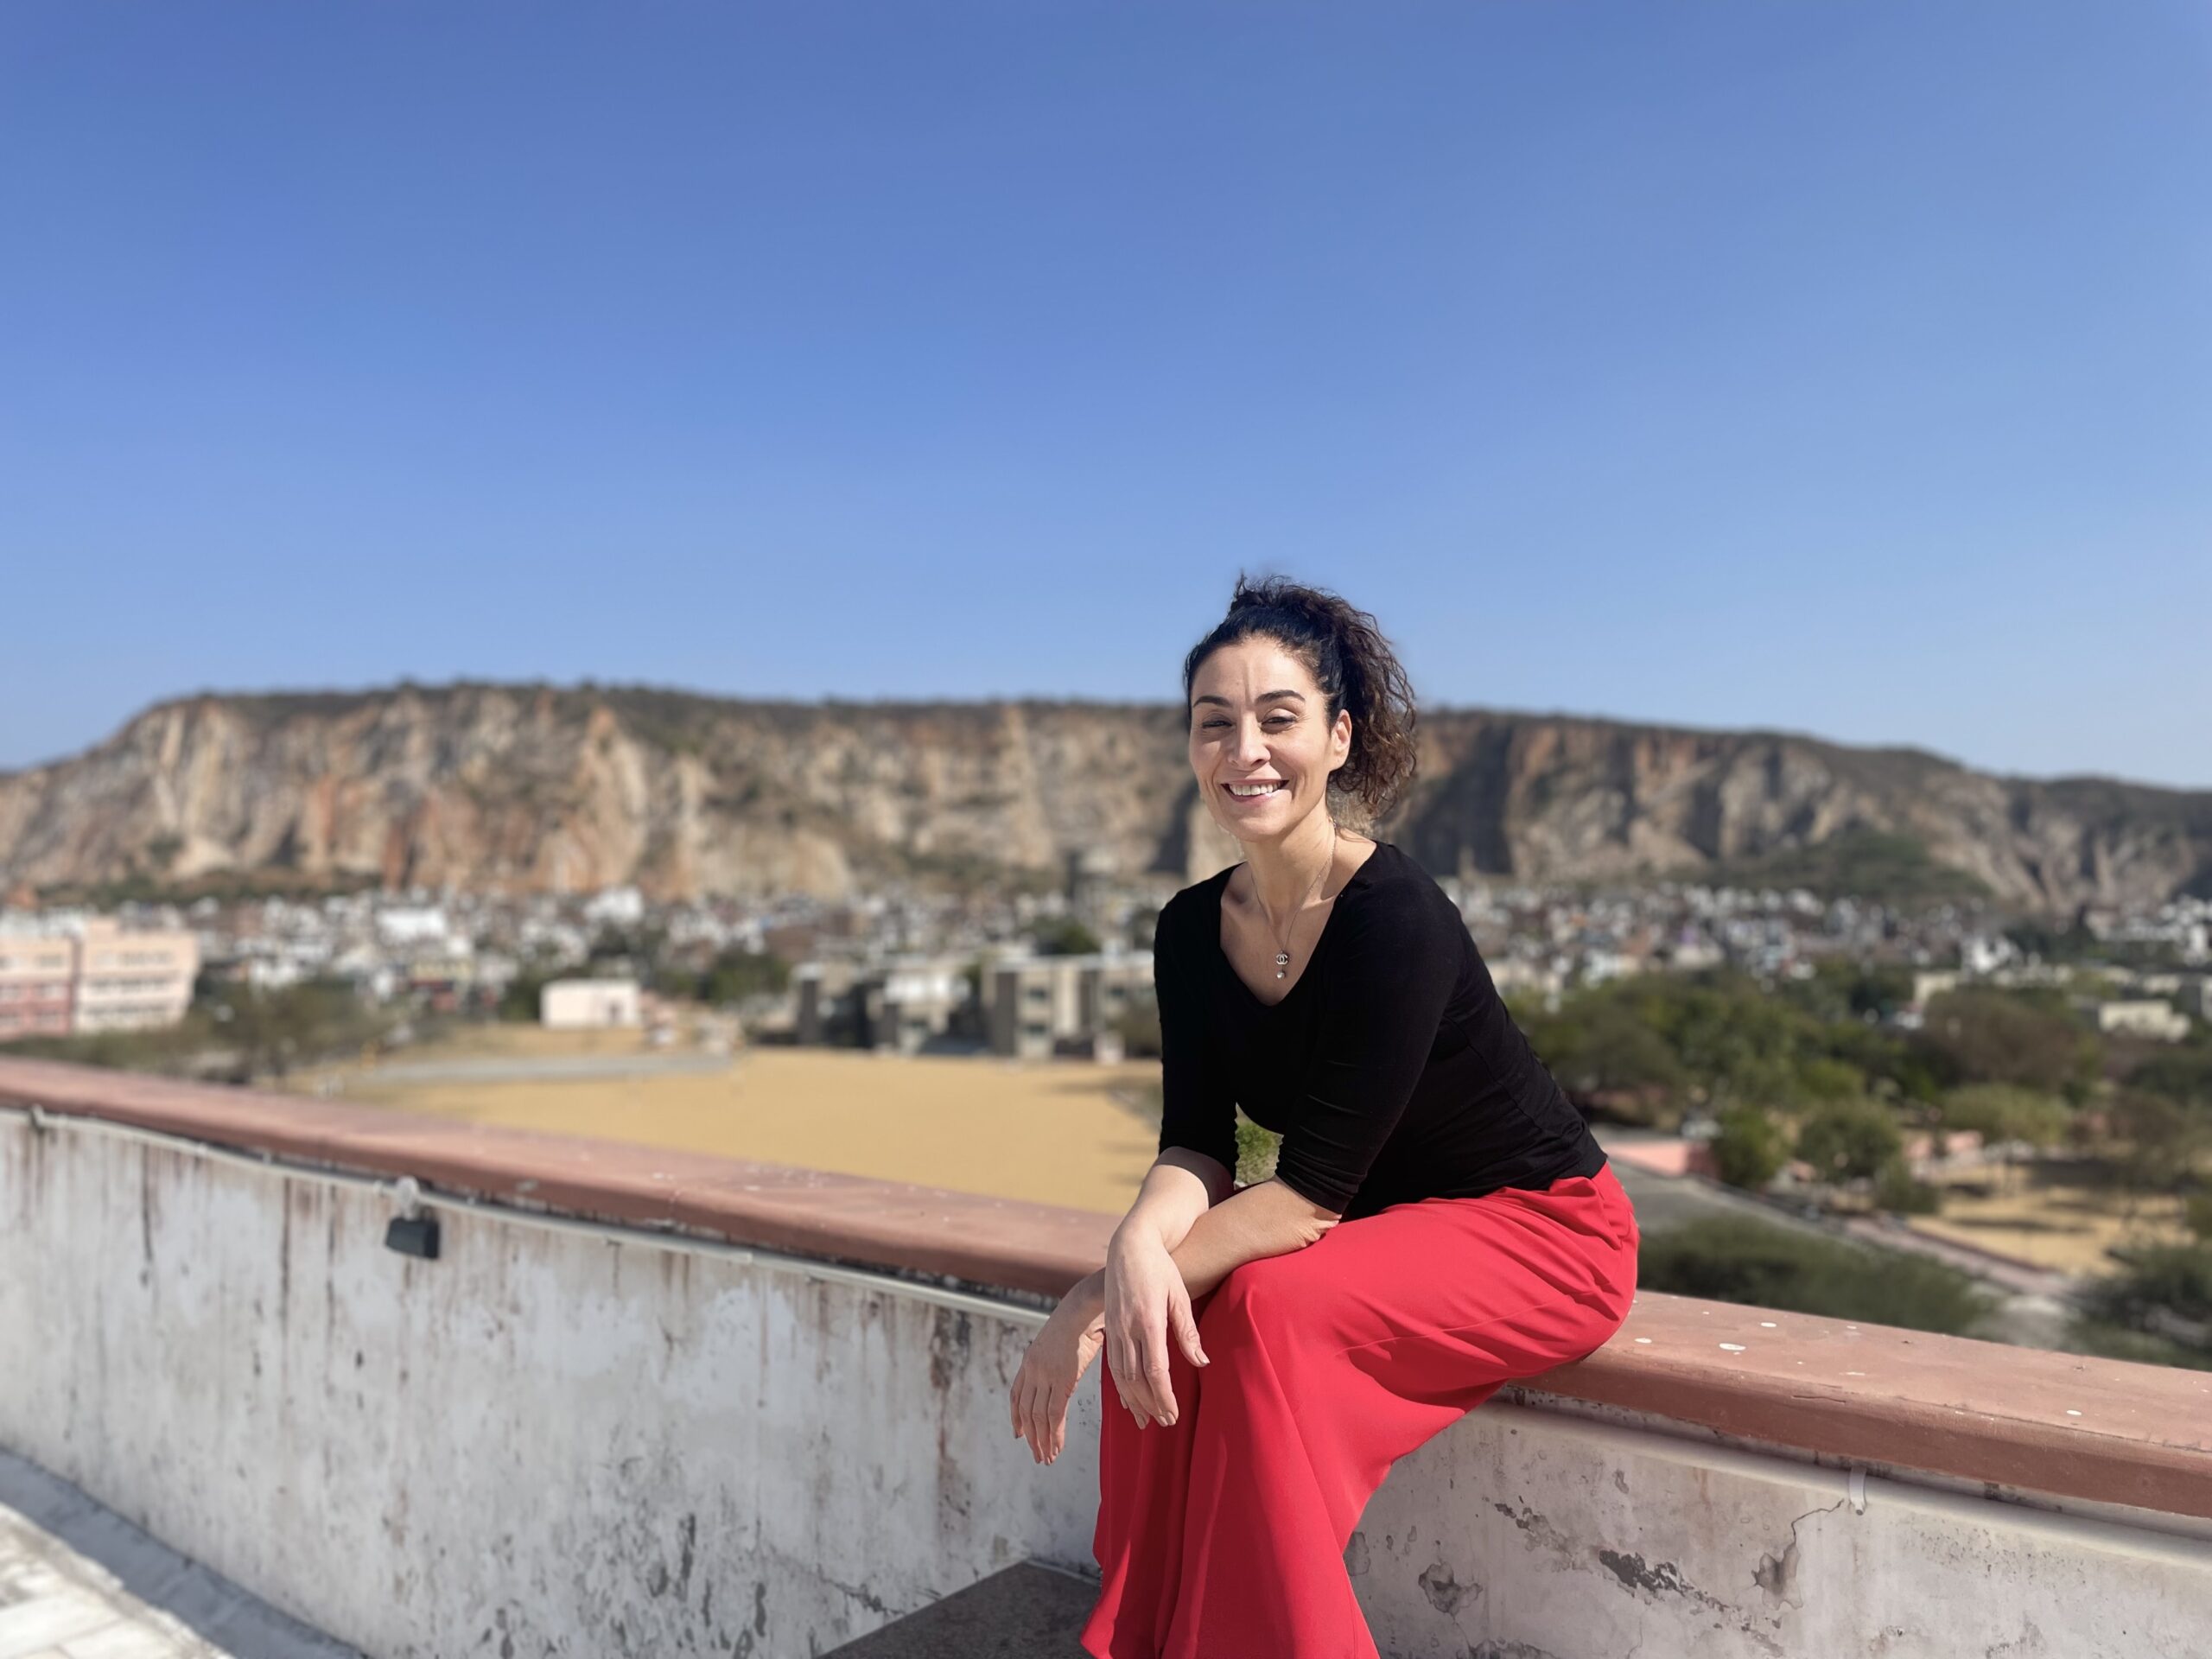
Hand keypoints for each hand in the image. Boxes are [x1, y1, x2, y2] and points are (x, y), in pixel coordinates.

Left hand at [1010, 1278, 1106, 1464]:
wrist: (1083, 1306)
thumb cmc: (1080, 1317)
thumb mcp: (1063, 1338)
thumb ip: (1061, 1354)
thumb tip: (1070, 1358)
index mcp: (1031, 1359)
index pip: (1017, 1394)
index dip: (1016, 1416)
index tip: (1018, 1433)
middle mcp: (1033, 1369)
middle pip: (1026, 1411)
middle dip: (1031, 1436)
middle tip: (1037, 1455)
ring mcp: (1045, 1375)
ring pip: (1038, 1417)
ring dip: (1042, 1441)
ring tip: (1047, 1458)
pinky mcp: (1061, 1380)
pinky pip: (1055, 1415)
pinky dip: (1054, 1435)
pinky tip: (1056, 1448)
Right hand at [1102, 1232, 1208, 1429]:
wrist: (1130, 1245)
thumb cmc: (1160, 1268)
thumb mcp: (1179, 1296)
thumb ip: (1188, 1331)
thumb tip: (1201, 1363)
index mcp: (1148, 1321)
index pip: (1155, 1371)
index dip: (1164, 1397)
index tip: (1173, 1414)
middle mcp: (1127, 1328)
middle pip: (1136, 1379)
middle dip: (1150, 1404)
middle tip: (1165, 1423)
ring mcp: (1114, 1328)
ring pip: (1120, 1375)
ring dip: (1134, 1400)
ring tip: (1147, 1419)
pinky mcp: (1108, 1326)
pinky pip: (1112, 1363)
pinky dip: (1120, 1386)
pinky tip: (1128, 1399)